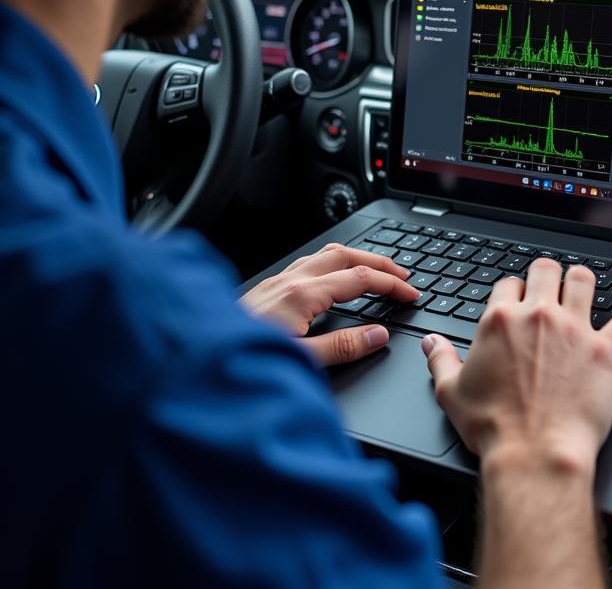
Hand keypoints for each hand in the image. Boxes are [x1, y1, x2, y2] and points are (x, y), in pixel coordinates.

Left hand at [241, 243, 418, 365]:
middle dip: (380, 262)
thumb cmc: (240, 362)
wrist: (193, 363)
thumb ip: (342, 347)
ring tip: (375, 270)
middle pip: (346, 256)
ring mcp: (276, 282)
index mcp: (302, 294)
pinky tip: (331, 277)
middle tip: (403, 274)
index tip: (411, 293)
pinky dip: (332, 263)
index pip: (360, 279)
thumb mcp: (299, 362)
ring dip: (356, 258)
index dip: (391, 284)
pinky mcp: (266, 289)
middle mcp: (289, 281)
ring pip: (326, 255)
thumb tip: (378, 335)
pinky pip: (308, 263)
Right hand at [422, 259, 611, 474]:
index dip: (512, 292)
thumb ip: (441, 360)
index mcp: (501, 321)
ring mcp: (574, 331)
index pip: (508, 285)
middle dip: (546, 275)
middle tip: (548, 285)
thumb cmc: (495, 428)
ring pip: (583, 280)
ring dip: (581, 281)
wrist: (536, 454)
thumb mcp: (452, 394)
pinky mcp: (604, 351)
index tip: (516, 303)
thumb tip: (431, 343)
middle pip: (545, 270)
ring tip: (582, 286)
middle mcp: (538, 317)